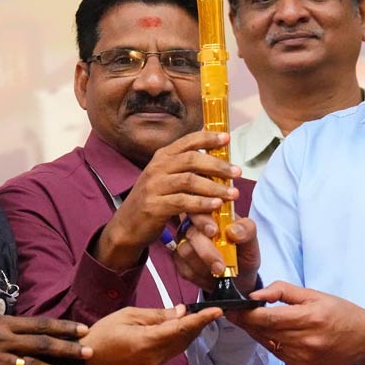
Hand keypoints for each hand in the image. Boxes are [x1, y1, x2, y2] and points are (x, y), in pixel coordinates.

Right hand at [83, 304, 221, 364]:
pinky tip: (179, 329)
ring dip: (190, 332)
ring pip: (180, 346)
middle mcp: (156, 357)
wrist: (87, 364)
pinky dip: (179, 339)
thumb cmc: (103, 335)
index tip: (217, 311)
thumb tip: (181, 311)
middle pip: (185, 338)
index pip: (182, 328)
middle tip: (208, 310)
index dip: (202, 319)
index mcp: (149, 342)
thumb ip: (157, 315)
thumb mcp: (128, 316)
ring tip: (196, 317)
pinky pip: (172, 351)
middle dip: (199, 324)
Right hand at [97, 131, 239, 270]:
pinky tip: (216, 205)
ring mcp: (153, 186)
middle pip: (191, 159)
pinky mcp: (153, 206)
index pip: (187, 141)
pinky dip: (202, 203)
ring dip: (214, 187)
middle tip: (237, 172)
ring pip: (189, 181)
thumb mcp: (167, 179)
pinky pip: (182, 202)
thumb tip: (218, 159)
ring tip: (233, 194)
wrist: (127, 226)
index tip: (227, 138)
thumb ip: (186, 168)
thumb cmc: (154, 200)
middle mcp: (156, 168)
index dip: (208, 138)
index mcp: (162, 157)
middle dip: (217, 165)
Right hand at [173, 216, 259, 293]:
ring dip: (205, 264)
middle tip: (220, 265)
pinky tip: (210, 275)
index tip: (214, 232)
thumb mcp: (251, 241)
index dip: (204, 220)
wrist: (239, 278)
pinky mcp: (180, 260)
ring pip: (186, 250)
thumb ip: (247, 230)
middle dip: (207, 251)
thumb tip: (233, 230)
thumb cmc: (243, 253)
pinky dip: (200, 274)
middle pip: (191, 232)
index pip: (200, 208)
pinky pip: (184, 267)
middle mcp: (195, 225)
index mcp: (212, 213)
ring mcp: (185, 242)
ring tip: (220, 271)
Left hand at [227, 281, 364, 364]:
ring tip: (253, 321)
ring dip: (257, 333)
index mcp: (308, 318)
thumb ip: (283, 291)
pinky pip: (279, 354)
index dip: (245, 314)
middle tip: (236, 312)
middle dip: (247, 322)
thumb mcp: (314, 294)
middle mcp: (305, 341)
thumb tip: (256, 295)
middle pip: (263, 332)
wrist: (364, 340)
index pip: (266, 318)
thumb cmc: (341, 312)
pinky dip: (271, 343)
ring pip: (268, 344)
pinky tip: (273, 333)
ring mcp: (303, 358)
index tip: (233, 308)